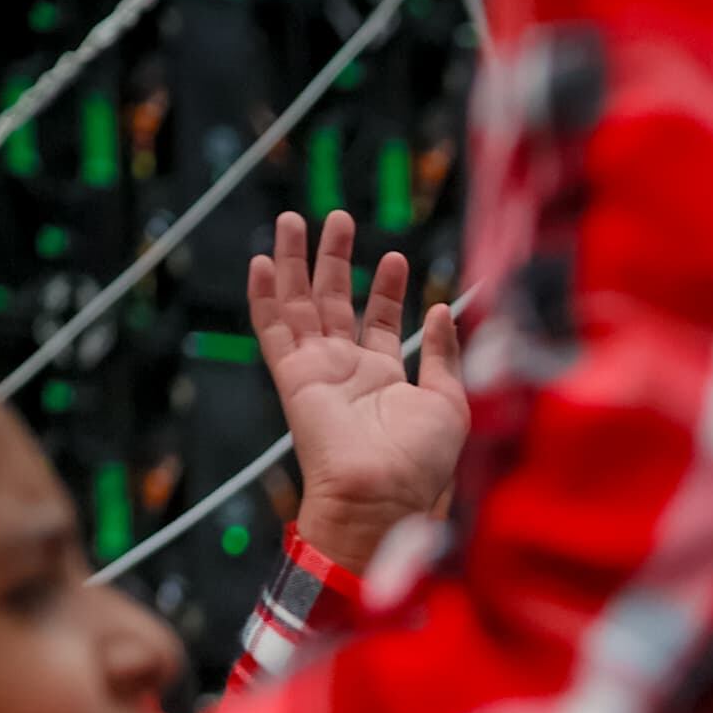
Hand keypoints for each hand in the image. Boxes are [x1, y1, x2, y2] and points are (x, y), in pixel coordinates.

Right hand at [251, 210, 467, 572]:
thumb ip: (444, 355)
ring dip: (295, 262)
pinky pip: (272, 330)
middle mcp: (346, 370)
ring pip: (299, 304)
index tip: (395, 256)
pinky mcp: (293, 376)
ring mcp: (316, 371)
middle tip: (337, 218)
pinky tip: (262, 262)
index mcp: (382, 378)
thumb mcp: (450, 401)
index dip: (385, 287)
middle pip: (333, 301)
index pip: (377, 320)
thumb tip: (442, 311)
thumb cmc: (420, 462)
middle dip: (334, 258)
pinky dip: (264, 296)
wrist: (383, 494)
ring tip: (296, 220)